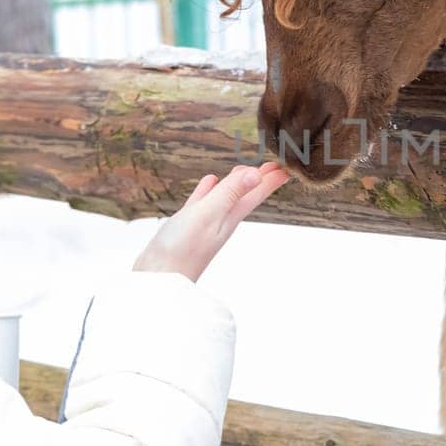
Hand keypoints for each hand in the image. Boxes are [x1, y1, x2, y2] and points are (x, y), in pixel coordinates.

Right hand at [133, 162, 290, 282]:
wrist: (157, 280)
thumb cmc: (181, 251)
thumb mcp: (208, 215)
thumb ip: (230, 193)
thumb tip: (257, 174)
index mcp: (230, 217)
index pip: (256, 193)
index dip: (272, 179)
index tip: (288, 165)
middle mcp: (221, 220)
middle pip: (246, 194)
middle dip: (260, 179)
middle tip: (274, 165)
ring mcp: (204, 223)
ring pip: (225, 197)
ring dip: (236, 183)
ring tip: (244, 169)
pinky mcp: (187, 225)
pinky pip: (202, 202)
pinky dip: (208, 190)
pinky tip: (209, 182)